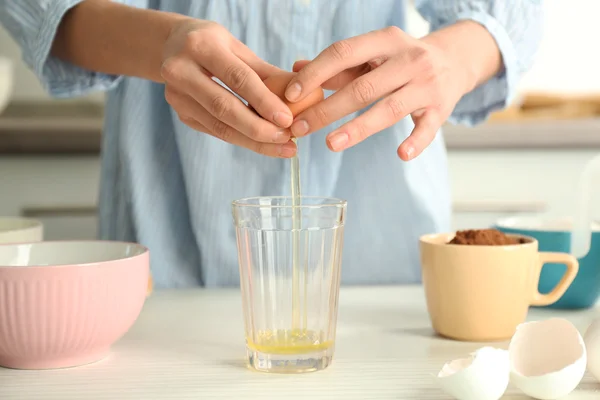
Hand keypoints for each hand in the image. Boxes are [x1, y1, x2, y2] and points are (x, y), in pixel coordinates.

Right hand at [161, 20, 296, 157]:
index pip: (237, 78)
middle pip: (224, 107)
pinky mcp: (180, 113)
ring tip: (282, 147)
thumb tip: (302, 94)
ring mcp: (176, 95)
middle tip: (287, 140)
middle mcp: (182, 70)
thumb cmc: (212, 44)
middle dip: (259, 128)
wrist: (170, 46)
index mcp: (201, 46)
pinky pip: (215, 131)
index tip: (287, 119)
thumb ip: (266, 72)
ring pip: (219, 126)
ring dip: (253, 141)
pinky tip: (263, 144)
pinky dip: (242, 140)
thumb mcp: (238, 48)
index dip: (264, 101)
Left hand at [285, 26, 475, 160]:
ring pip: (389, 109)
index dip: (316, 74)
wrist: (455, 60)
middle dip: (327, 109)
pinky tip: (401, 154)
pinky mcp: (442, 108)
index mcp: (386, 41)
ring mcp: (427, 84)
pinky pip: (428, 128)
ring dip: (358, 128)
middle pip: (362, 87)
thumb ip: (337, 65)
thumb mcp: (373, 54)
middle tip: (300, 129)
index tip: (291, 95)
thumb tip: (295, 71)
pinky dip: (415, 142)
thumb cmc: (401, 60)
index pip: (344, 53)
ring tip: (330, 144)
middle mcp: (408, 59)